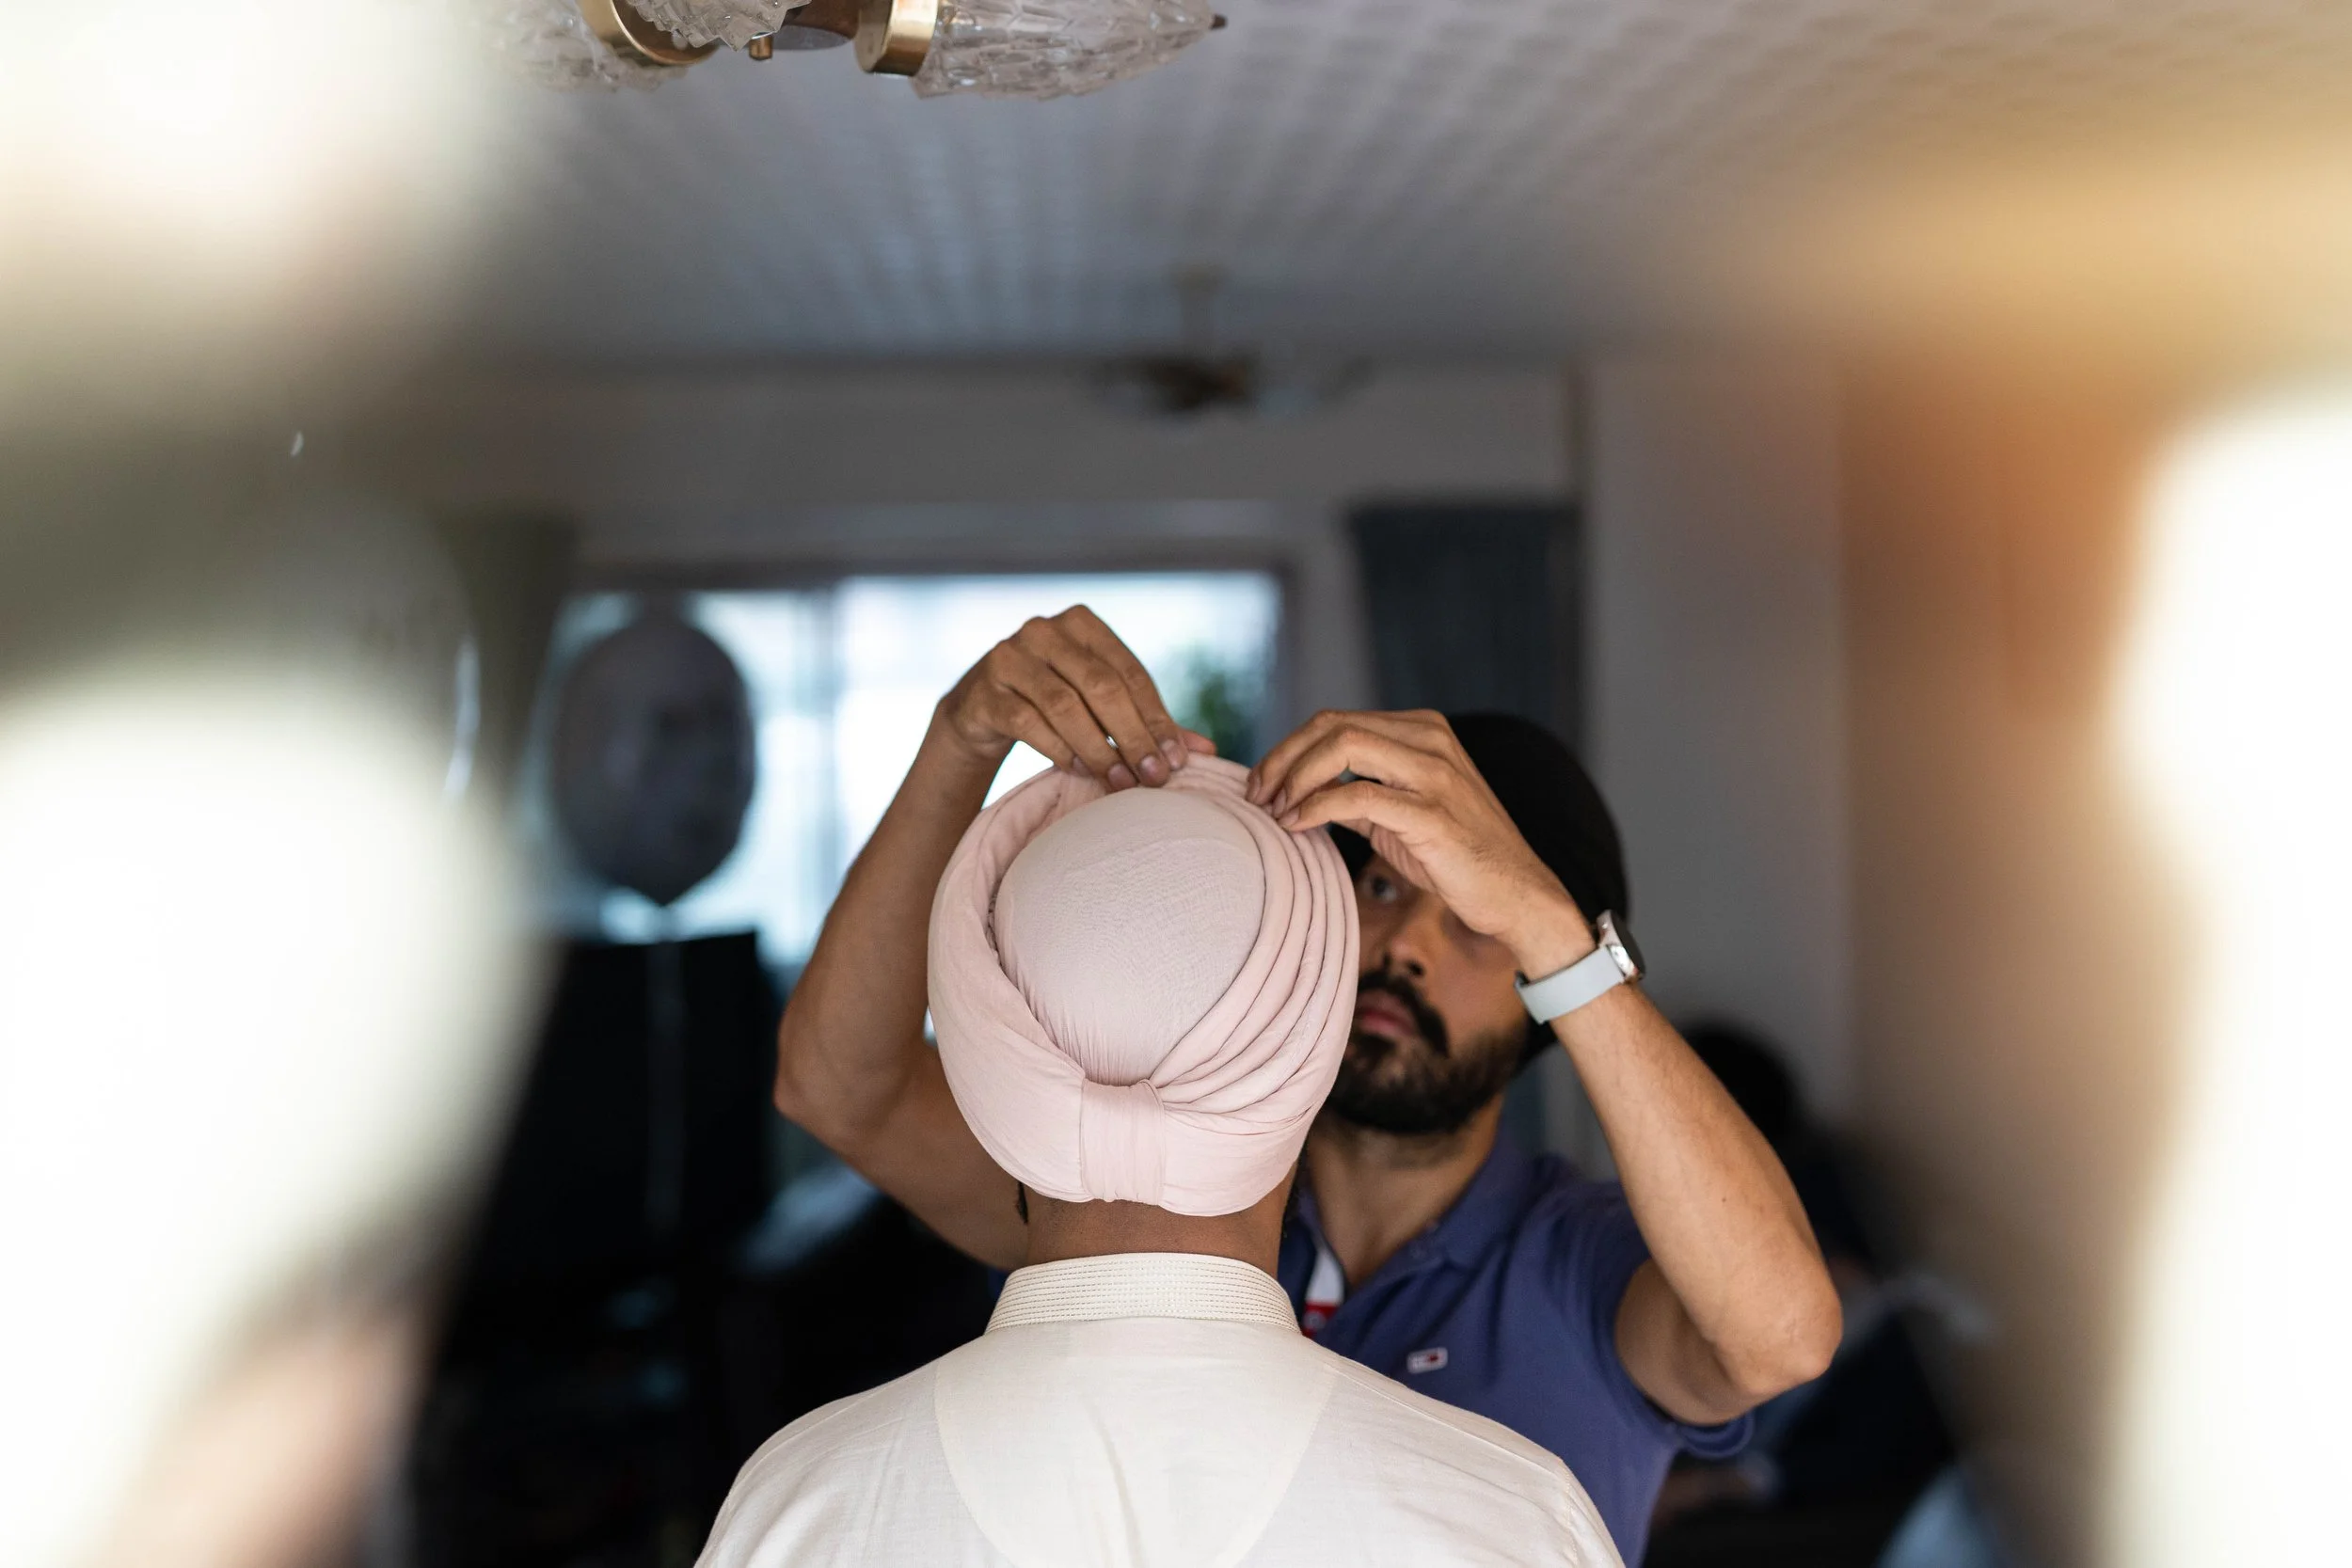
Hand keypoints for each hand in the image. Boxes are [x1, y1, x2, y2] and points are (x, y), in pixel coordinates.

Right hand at [937, 605, 1213, 789]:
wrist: (980, 711)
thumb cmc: (1053, 705)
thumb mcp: (1099, 706)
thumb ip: (1148, 721)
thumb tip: (1206, 751)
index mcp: (1082, 623)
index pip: (1129, 671)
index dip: (1157, 717)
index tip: (1178, 760)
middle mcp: (1044, 630)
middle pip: (1101, 686)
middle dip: (1132, 735)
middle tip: (1153, 777)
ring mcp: (1009, 656)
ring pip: (1065, 705)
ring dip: (1098, 748)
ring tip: (1120, 782)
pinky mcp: (985, 691)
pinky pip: (1029, 722)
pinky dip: (1059, 749)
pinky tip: (1078, 769)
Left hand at [1247, 709, 1591, 970]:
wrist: (1515, 892)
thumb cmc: (1456, 855)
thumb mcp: (1400, 814)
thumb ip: (1357, 794)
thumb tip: (1299, 793)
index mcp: (1422, 730)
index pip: (1336, 721)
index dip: (1289, 748)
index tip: (1262, 783)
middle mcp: (1429, 740)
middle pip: (1332, 725)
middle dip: (1283, 758)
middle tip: (1257, 795)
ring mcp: (1434, 773)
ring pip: (1343, 746)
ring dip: (1294, 779)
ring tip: (1274, 811)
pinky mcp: (1431, 813)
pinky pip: (1357, 795)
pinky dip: (1315, 807)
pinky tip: (1296, 826)